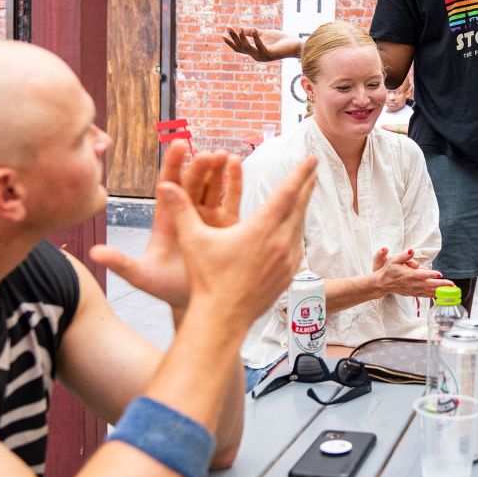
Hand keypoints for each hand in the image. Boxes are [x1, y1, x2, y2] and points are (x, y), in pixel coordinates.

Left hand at [90, 141, 241, 309]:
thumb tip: (93, 253)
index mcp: (166, 217)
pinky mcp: (227, 225)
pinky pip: (231, 199)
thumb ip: (120, 262)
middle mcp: (187, 212)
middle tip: (204, 154)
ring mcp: (208, 217)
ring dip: (217, 170)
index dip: (173, 165)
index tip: (178, 145)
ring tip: (222, 155)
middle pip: (192, 184)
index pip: (169, 184)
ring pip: (212, 187)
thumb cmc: (164, 286)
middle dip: (198, 168)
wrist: (194, 301)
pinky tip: (236, 163)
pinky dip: (234, 181)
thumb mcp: (140, 274)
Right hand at [161, 157, 316, 326]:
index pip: (287, 193)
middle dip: (306, 186)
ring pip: (299, 227)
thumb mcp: (194, 241)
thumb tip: (164, 185)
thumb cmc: (207, 279)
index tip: (312, 159)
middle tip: (313, 171)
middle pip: (299, 207)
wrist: (223, 318)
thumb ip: (181, 210)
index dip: (300, 173)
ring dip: (302, 209)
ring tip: (304, 196)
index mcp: (262, 229)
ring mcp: (288, 260)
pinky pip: (297, 246)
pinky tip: (293, 229)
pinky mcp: (289, 275)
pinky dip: (296, 232)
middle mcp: (280, 242)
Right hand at [223, 27, 280, 61]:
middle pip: (241, 48)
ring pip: (248, 48)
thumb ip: (252, 32)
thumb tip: (240, 29)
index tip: (223, 33)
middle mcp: (257, 56)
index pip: (239, 48)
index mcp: (254, 51)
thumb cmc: (281, 39)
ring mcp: (263, 56)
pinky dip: (256, 38)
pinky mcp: (270, 54)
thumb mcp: (263, 34)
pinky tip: (254, 29)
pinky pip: (260, 46)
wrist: (295, 45)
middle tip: (228, 28)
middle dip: (234, 38)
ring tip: (239, 28)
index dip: (231, 41)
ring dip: (242, 38)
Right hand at [371, 247, 443, 298]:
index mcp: (408, 274)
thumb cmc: (389, 270)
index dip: (431, 274)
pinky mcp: (413, 293)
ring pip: (428, 291)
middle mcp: (412, 283)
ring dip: (440, 291)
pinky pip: (425, 295)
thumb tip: (411, 250)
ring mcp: (413, 290)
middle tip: (452, 285)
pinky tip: (441, 295)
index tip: (440, 274)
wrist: (382, 283)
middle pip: (429, 285)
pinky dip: (433, 295)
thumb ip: (404, 255)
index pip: (422, 274)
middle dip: (441, 285)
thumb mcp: (393, 259)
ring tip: (450, 290)